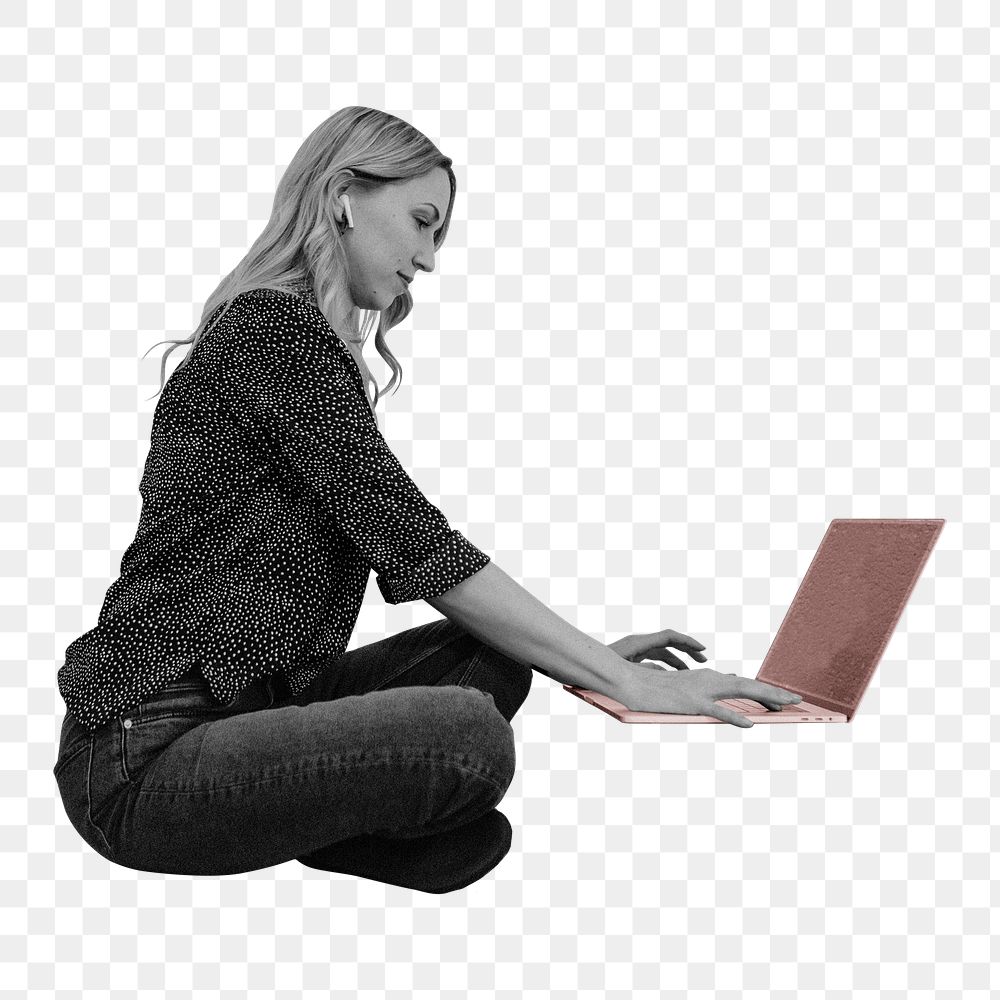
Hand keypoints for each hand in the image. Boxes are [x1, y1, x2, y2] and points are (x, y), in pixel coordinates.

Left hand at [608, 629, 708, 670]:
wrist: (580, 667)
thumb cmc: (598, 668)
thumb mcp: (623, 669)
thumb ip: (643, 671)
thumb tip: (664, 675)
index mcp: (639, 643)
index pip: (669, 636)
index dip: (687, 641)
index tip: (702, 649)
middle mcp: (639, 644)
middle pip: (669, 642)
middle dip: (688, 649)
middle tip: (704, 659)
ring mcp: (636, 650)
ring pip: (664, 652)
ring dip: (679, 660)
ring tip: (694, 671)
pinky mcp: (633, 658)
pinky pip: (655, 659)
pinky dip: (667, 666)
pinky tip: (674, 677)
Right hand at [608, 631, 801, 726]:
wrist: (631, 682)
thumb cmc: (655, 689)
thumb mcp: (684, 689)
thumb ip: (704, 691)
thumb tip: (724, 687)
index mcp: (708, 678)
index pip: (743, 684)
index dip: (765, 691)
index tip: (784, 698)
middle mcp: (710, 680)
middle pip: (749, 686)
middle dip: (775, 693)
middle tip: (799, 700)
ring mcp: (702, 691)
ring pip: (741, 693)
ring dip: (766, 699)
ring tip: (786, 707)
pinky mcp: (692, 703)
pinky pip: (718, 712)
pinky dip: (735, 719)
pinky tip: (749, 726)